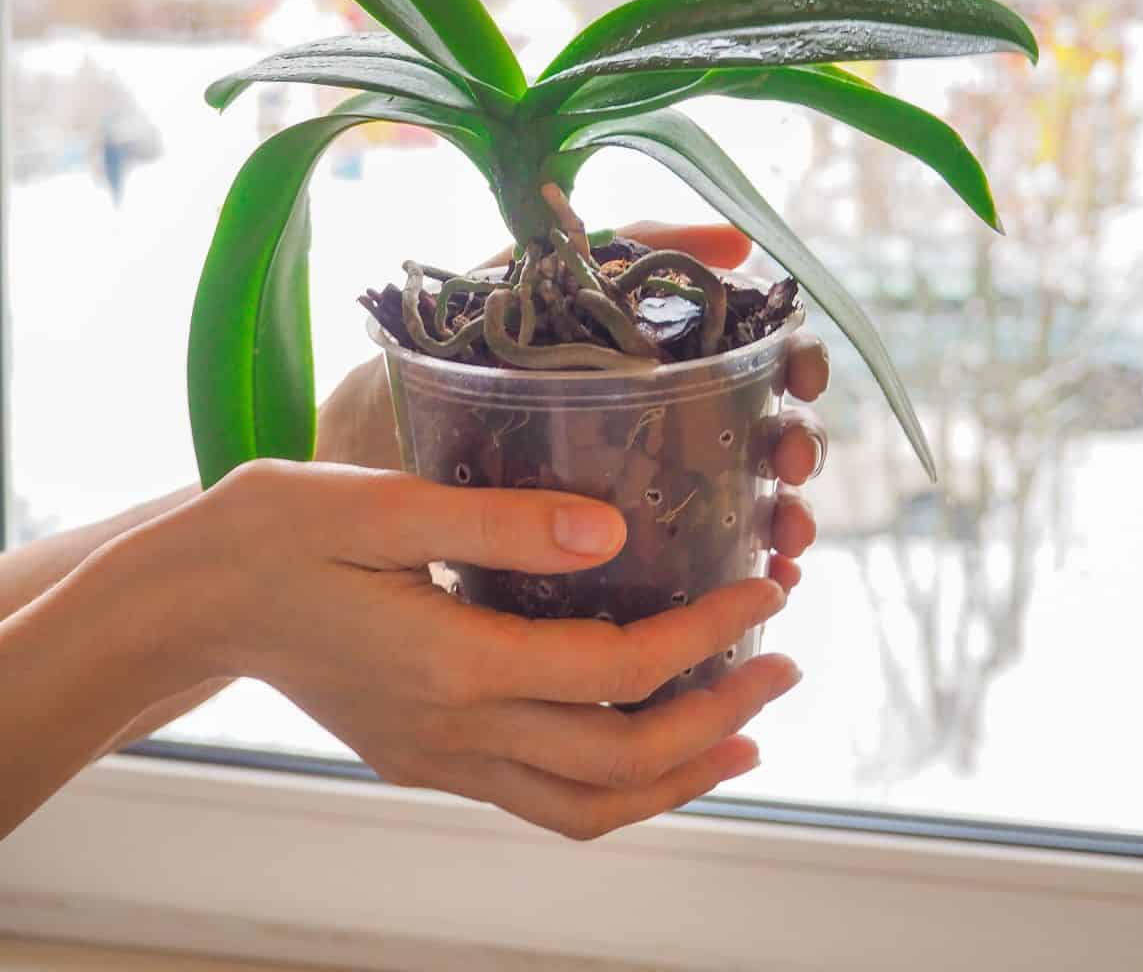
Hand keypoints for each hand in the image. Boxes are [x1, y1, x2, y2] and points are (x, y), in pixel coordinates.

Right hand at [174, 460, 797, 838]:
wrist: (192, 600)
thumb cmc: (276, 534)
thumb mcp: (380, 503)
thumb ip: (497, 520)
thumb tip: (611, 531)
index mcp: (453, 663)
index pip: (616, 667)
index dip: (706, 635)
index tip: (764, 593)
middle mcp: (455, 730)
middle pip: (619, 757)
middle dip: (717, 717)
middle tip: (784, 666)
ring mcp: (440, 757)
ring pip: (585, 805)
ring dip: (677, 776)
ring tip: (742, 735)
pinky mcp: (426, 756)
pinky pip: (542, 801)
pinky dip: (614, 787)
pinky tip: (642, 747)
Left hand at [317, 220, 830, 589]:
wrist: (339, 459)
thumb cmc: (423, 364)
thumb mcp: (514, 286)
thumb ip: (611, 252)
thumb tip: (733, 237)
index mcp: (632, 355)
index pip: (743, 350)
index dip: (789, 358)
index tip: (800, 373)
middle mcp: (643, 421)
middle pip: (755, 430)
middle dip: (792, 448)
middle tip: (792, 468)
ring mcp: (625, 492)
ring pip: (735, 506)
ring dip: (778, 519)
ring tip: (785, 543)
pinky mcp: (595, 561)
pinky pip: (685, 575)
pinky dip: (731, 582)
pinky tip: (750, 591)